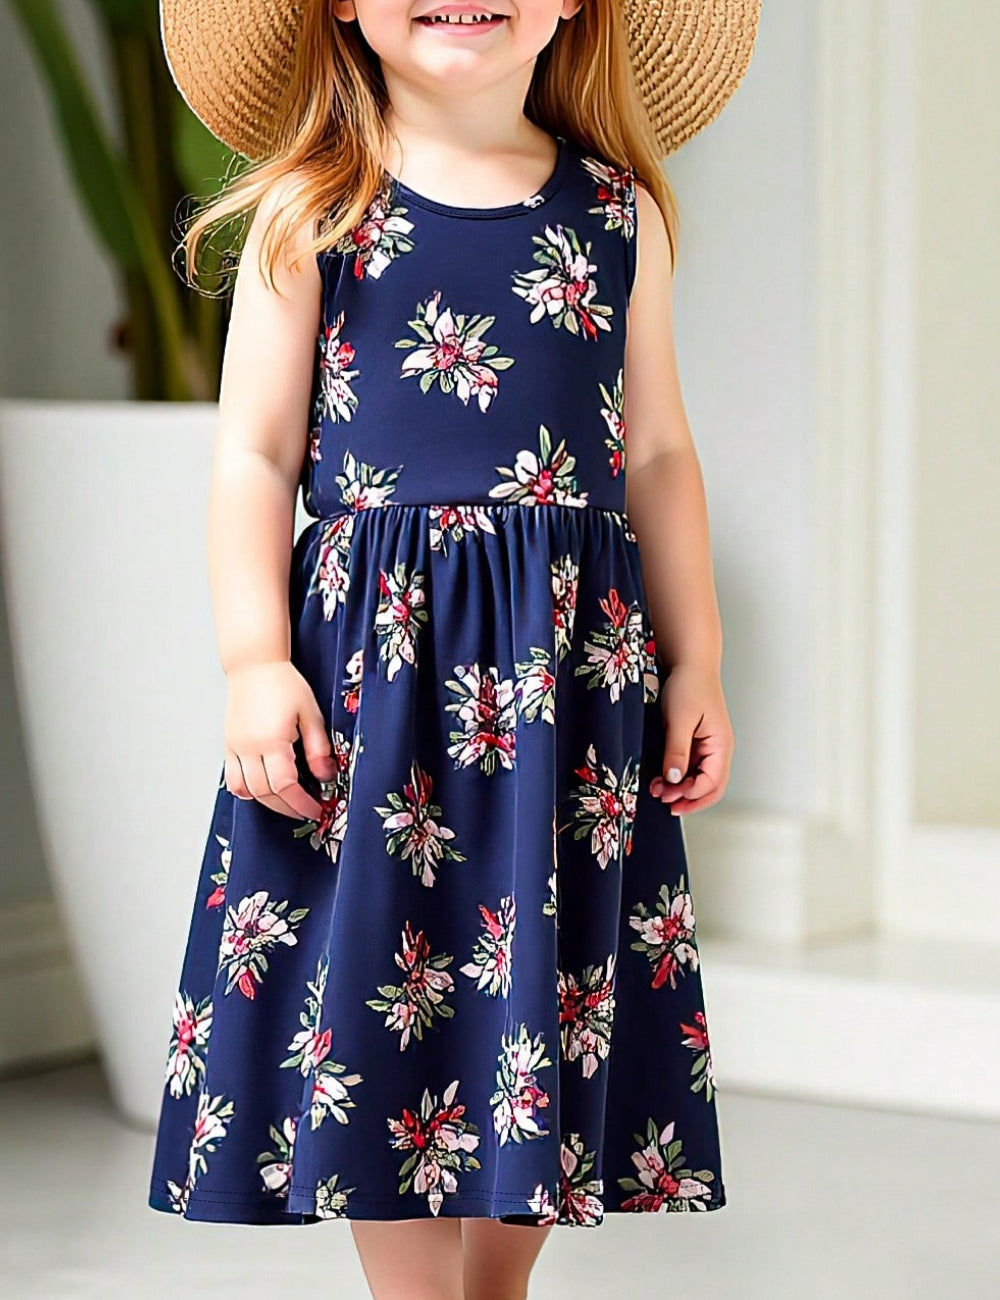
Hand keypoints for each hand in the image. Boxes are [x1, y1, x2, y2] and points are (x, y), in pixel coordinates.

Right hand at [223, 659, 340, 820]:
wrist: (254, 665)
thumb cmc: (284, 684)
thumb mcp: (311, 714)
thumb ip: (318, 749)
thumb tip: (326, 776)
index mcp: (272, 740)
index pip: (285, 786)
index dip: (302, 803)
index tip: (317, 809)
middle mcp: (249, 747)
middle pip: (266, 793)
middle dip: (288, 808)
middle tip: (307, 810)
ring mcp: (235, 747)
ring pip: (246, 790)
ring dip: (267, 802)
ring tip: (287, 802)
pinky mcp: (228, 745)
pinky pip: (233, 778)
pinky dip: (247, 790)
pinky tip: (264, 789)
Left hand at [648, 663, 733, 815]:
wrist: (689, 664)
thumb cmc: (689, 686)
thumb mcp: (679, 719)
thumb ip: (677, 750)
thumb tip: (674, 779)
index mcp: (721, 745)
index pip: (712, 782)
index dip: (691, 794)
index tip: (668, 797)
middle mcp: (719, 750)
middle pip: (711, 787)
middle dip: (689, 799)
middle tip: (665, 803)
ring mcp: (709, 748)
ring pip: (700, 780)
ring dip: (681, 790)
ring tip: (658, 791)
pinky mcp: (697, 743)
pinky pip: (691, 768)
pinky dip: (678, 777)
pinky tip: (661, 778)